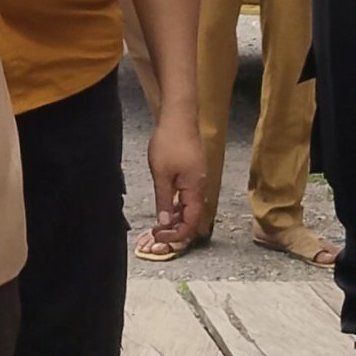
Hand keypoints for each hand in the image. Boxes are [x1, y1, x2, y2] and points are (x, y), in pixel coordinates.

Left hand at [145, 110, 207, 248]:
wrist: (178, 118)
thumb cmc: (169, 142)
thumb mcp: (161, 173)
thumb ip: (163, 199)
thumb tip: (164, 222)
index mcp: (195, 189)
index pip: (191, 222)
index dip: (177, 234)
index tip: (160, 237)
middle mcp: (199, 188)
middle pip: (191, 217)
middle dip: (174, 229)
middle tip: (155, 233)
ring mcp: (196, 181)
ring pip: (188, 207)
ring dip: (174, 218)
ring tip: (157, 224)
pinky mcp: (191, 174)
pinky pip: (185, 197)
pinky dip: (175, 205)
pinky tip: (164, 207)